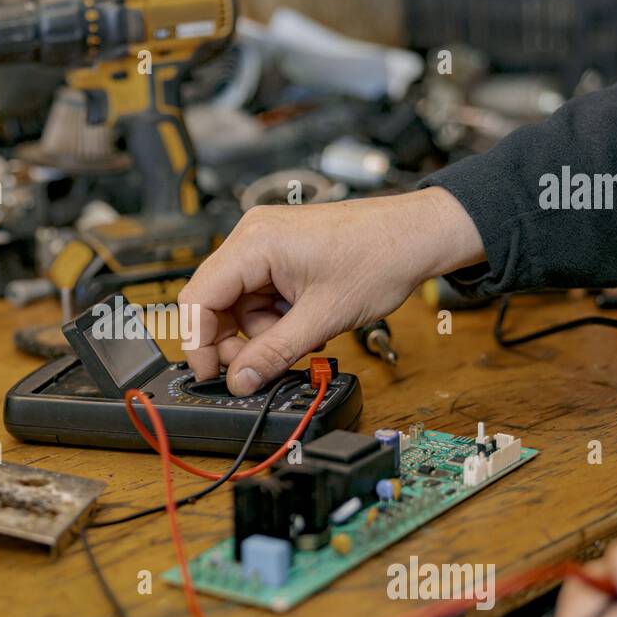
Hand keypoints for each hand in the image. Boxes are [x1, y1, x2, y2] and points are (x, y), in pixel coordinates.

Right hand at [177, 187, 484, 394]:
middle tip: (259, 366)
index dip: (199, 342)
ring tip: (301, 337)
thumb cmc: (380, 256)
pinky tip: (304, 323)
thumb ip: (274, 353)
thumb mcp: (322, 318)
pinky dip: (276, 317)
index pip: (198, 297)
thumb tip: (241, 380)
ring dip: (261, 331)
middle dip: (235, 340)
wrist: (417, 235)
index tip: (210, 375)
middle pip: (216, 301)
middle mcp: (253, 236)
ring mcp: (266, 242)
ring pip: (240, 303)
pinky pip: (261, 294)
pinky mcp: (281, 252)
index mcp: (254, 243)